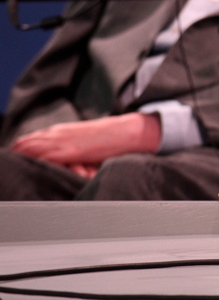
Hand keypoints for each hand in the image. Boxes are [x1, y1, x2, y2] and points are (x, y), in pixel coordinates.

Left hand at [9, 114, 161, 167]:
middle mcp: (57, 134)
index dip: (19, 150)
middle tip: (10, 165)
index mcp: (60, 131)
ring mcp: (62, 142)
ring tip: (13, 168)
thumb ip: (69, 146)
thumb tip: (61, 159)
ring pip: (28, 148)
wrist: (127, 132)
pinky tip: (28, 168)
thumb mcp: (84, 140)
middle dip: (16, 154)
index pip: (29, 140)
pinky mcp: (70, 152)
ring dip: (20, 157)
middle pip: (24, 144)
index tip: (15, 158)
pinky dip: (33, 162)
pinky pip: (43, 157)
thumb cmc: (109, 139)